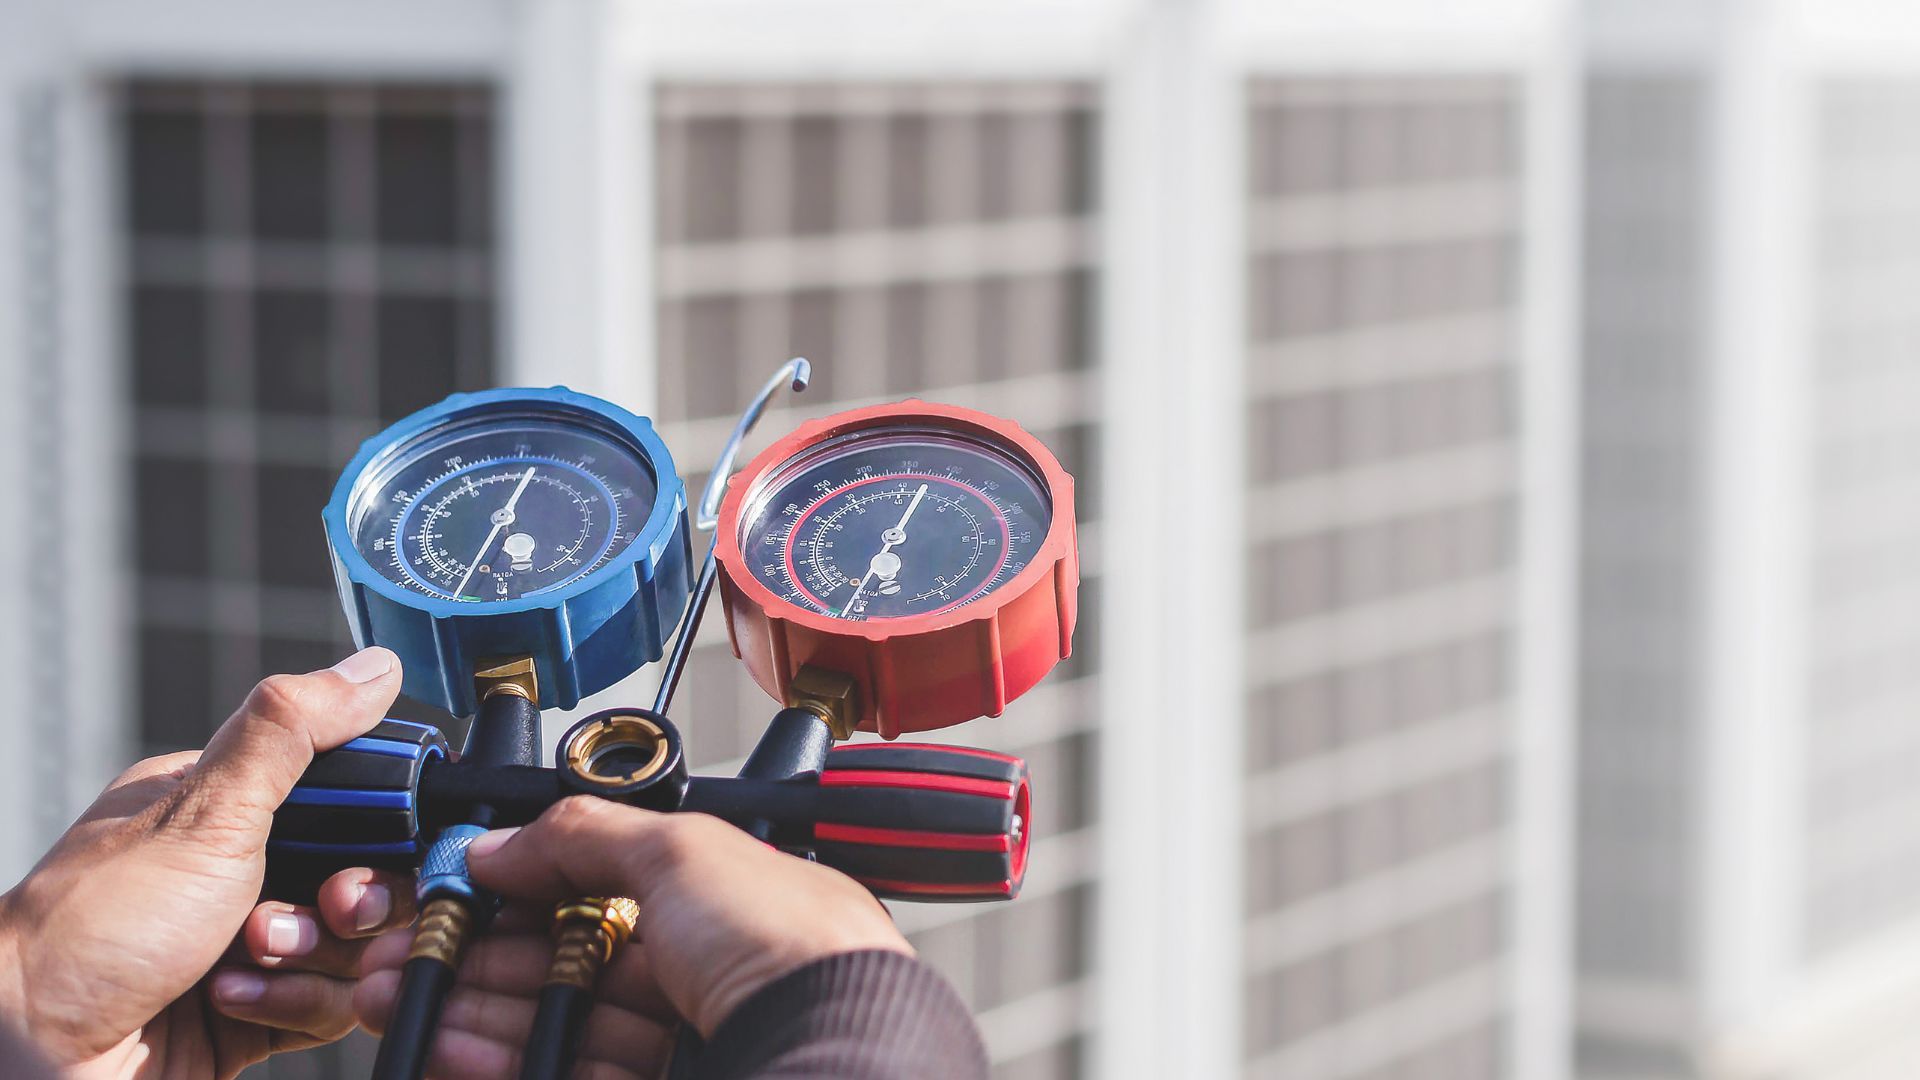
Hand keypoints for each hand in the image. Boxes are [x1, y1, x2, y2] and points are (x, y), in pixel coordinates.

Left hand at [0, 647, 415, 1077]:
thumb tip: (373, 668)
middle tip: (324, 910)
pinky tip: (232, 1002)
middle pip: (368, 877)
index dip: (381, 828)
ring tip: (248, 962)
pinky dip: (293, 1006)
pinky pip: (331, 1005)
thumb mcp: (206, 812)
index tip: (370, 849)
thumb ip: (294, 732)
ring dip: (312, 960)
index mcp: (230, 806)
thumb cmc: (94, 929)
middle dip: (350, 904)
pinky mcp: (259, 1012)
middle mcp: (245, 871)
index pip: (354, 799)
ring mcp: (253, 944)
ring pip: (357, 947)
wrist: (32, 1054)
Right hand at [355, 799, 911, 1076]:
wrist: (829, 1052)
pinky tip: (448, 1044)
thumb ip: (587, 835)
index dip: (525, 888)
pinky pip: (567, 1071)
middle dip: (477, 954)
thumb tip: (507, 839)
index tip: (457, 890)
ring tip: (396, 996)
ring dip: (471, 1008)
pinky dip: (503, 1058)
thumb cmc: (795, 948)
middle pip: (570, 961)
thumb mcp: (684, 850)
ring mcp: (685, 1040)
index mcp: (727, 902)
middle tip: (405, 951)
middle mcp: (708, 973)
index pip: (605, 888)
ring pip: (559, 1023)